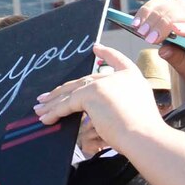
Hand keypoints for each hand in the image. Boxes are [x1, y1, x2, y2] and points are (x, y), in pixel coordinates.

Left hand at [33, 43, 165, 153]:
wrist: (144, 136)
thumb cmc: (144, 132)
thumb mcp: (137, 111)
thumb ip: (122, 104)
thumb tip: (104, 113)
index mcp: (132, 76)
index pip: (117, 60)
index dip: (106, 53)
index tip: (96, 48)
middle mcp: (116, 76)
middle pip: (85, 80)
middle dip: (65, 89)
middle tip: (49, 96)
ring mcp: (102, 83)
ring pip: (72, 92)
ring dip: (53, 102)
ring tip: (40, 108)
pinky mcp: (90, 94)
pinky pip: (66, 105)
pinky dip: (54, 112)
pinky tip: (45, 118)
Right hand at [130, 0, 184, 90]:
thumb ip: (181, 63)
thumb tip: (163, 51)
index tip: (174, 31)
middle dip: (164, 23)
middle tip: (146, 36)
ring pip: (172, 5)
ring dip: (153, 16)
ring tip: (139, 30)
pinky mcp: (178, 9)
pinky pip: (162, 4)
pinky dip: (148, 11)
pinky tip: (136, 22)